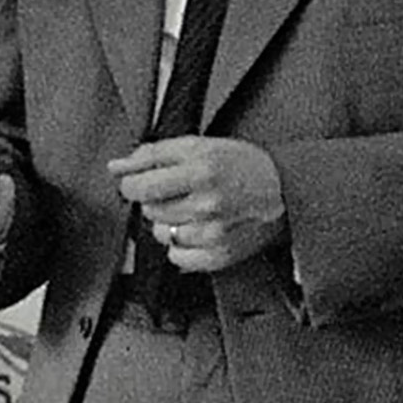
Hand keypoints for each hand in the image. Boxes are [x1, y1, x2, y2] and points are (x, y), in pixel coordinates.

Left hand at [108, 137, 285, 272]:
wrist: (286, 190)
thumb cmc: (242, 165)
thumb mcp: (198, 146)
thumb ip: (152, 154)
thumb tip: (115, 166)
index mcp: (199, 168)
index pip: (139, 183)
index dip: (131, 183)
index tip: (137, 181)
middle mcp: (207, 201)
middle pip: (148, 209)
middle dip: (154, 200)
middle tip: (175, 192)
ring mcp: (214, 231)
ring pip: (160, 233)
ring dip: (168, 222)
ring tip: (191, 210)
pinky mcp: (220, 254)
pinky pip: (177, 257)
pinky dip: (181, 246)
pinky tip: (197, 231)